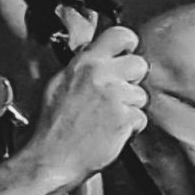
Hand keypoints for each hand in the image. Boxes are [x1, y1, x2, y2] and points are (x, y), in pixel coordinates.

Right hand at [31, 26, 147, 186]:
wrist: (53, 159)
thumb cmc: (54, 129)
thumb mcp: (58, 86)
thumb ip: (80, 68)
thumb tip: (96, 56)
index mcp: (84, 64)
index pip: (120, 35)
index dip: (128, 45)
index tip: (125, 53)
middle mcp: (100, 75)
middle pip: (138, 64)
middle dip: (131, 81)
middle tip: (115, 95)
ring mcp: (114, 96)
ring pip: (141, 95)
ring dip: (129, 108)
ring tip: (107, 118)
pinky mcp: (124, 118)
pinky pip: (140, 118)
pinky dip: (130, 128)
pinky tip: (111, 131)